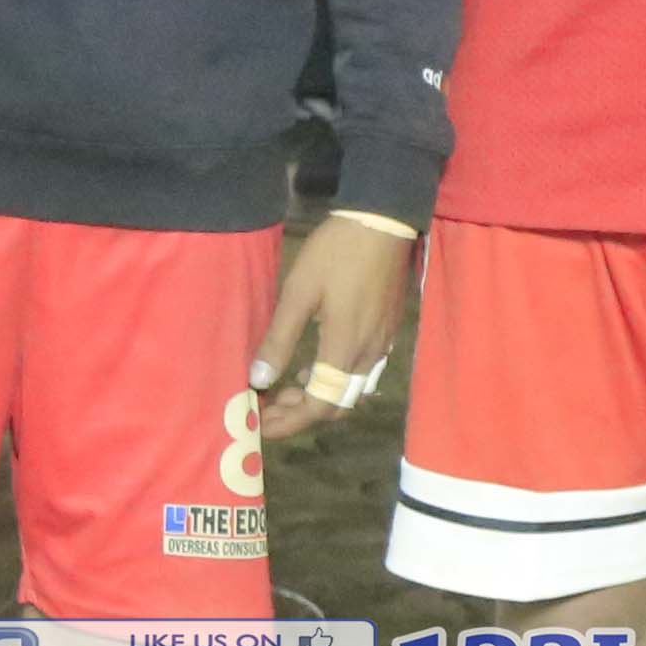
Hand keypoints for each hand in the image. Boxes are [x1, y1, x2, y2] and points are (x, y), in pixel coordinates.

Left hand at [250, 214, 414, 439]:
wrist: (382, 222)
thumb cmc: (336, 253)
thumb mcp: (299, 292)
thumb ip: (279, 339)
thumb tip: (258, 381)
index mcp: (344, 349)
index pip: (318, 406)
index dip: (288, 422)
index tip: (261, 424)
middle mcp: (367, 356)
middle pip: (336, 406)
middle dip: (300, 414)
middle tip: (268, 405)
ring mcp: (381, 345)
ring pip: (350, 391)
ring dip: (318, 398)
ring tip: (286, 386)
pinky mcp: (386, 332)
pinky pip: (361, 373)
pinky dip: (334, 381)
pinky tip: (313, 364)